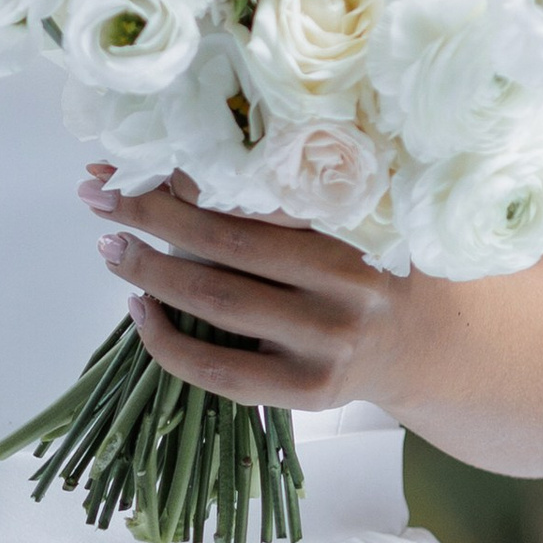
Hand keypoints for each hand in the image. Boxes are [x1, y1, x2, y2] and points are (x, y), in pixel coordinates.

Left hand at [81, 170, 409, 413]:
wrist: (442, 348)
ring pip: (216, 301)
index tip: (140, 155)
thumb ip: (309, 187)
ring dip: (149, 270)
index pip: (258, 192)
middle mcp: (345, 284)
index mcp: (359, 225)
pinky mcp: (306, 392)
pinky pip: (218, 370)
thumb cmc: (389, 264)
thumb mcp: (373, 212)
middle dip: (152, 213)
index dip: (192, 174)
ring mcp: (325, 343)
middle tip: (100, 192)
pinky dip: (167, 341)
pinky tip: (138, 310)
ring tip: (110, 245)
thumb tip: (200, 150)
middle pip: (226, 241)